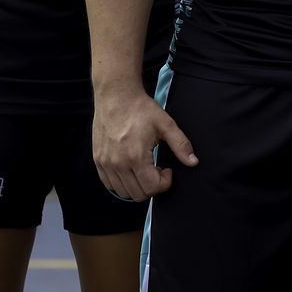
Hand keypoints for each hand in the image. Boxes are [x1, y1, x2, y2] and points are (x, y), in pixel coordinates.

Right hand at [92, 82, 195, 201]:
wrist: (116, 97)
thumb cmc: (141, 109)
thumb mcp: (166, 125)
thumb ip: (181, 145)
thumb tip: (193, 162)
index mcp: (136, 157)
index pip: (152, 188)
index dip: (165, 182)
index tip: (167, 169)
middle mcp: (118, 164)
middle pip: (138, 194)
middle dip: (152, 186)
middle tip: (157, 170)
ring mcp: (105, 164)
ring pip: (123, 192)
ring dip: (137, 186)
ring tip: (144, 168)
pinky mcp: (98, 161)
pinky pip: (110, 185)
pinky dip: (122, 183)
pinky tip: (131, 169)